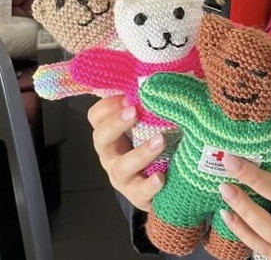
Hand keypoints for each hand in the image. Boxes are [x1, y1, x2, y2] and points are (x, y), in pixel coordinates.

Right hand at [87, 95, 164, 211]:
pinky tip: (161, 177)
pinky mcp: (137, 196)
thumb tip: (161, 80)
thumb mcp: (150, 125)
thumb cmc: (158, 147)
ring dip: (141, 152)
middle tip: (134, 111)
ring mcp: (122, 178)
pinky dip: (150, 185)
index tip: (127, 96)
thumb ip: (149, 107)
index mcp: (112, 135)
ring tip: (160, 140)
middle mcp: (111, 155)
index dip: (108, 106)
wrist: (166, 186)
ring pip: (123, 166)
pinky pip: (140, 192)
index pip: (96, 117)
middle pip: (101, 139)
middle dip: (116, 124)